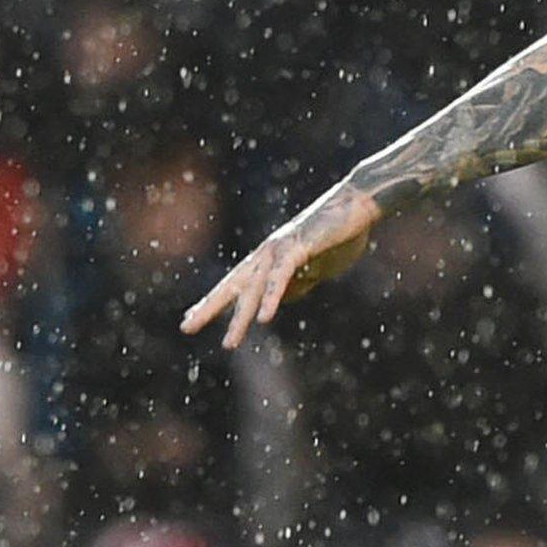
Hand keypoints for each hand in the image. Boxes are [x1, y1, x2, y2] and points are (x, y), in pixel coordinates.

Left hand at [180, 181, 381, 348]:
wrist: (360, 203)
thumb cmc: (342, 233)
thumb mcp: (317, 266)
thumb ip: (299, 281)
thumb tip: (282, 299)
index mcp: (269, 257)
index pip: (235, 283)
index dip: (214, 301)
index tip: (191, 317)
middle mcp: (267, 253)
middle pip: (233, 285)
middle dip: (209, 308)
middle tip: (186, 327)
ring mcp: (281, 249)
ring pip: (254, 289)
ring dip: (241, 318)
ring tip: (230, 343)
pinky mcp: (298, 248)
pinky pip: (281, 278)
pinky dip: (271, 298)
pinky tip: (264, 318)